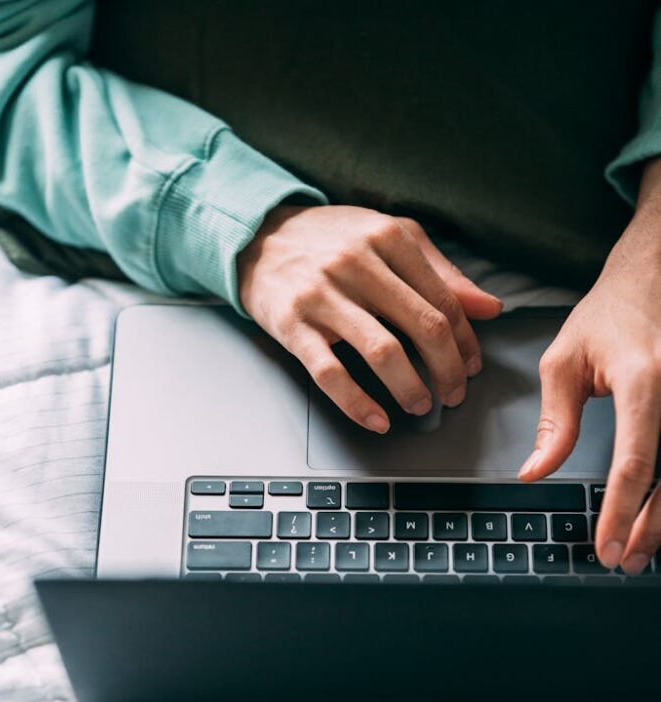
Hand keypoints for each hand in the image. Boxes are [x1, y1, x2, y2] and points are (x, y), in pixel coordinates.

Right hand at [237, 205, 501, 432]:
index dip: (465, 342)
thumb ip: (441, 272)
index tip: (471, 366)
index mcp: (388, 238)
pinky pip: (330, 373)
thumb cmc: (330, 240)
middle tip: (453, 393)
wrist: (258, 236)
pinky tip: (377, 419)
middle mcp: (357, 263)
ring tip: (420, 405)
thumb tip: (489, 308)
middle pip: (423, 327)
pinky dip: (358, 404)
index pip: (443, 300)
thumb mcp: (388, 238)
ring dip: (410, 389)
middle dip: (447, 370)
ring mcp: (322, 295)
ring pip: (383, 352)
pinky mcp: (292, 325)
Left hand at [519, 242, 660, 574]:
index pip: (637, 458)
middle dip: (652, 527)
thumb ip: (555, 422)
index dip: (622, 509)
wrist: (654, 277)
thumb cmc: (609, 314)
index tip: (608, 545)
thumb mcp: (564, 361)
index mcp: (645, 378)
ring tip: (644, 549)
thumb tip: (534, 473)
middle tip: (625, 559)